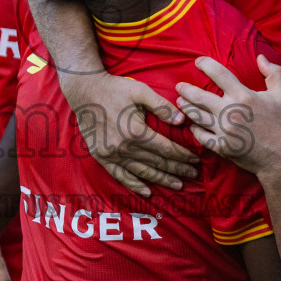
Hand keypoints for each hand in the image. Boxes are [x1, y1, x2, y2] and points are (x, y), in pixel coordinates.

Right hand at [61, 71, 198, 196]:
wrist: (84, 90)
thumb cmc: (115, 88)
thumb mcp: (140, 91)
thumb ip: (161, 106)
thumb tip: (181, 120)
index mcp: (136, 131)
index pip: (166, 149)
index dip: (183, 156)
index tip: (196, 160)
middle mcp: (124, 147)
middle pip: (157, 162)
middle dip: (178, 169)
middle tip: (194, 175)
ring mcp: (111, 154)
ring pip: (142, 172)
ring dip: (162, 179)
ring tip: (178, 185)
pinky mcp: (101, 157)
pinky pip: (120, 176)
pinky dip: (134, 185)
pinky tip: (147, 192)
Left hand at [176, 55, 280, 174]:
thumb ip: (274, 73)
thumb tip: (260, 57)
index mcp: (243, 96)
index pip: (218, 73)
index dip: (205, 64)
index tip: (198, 62)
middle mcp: (229, 112)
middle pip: (199, 96)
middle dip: (186, 89)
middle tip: (179, 86)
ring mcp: (223, 130)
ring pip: (196, 115)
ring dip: (185, 107)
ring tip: (180, 102)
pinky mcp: (221, 146)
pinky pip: (201, 136)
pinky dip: (194, 129)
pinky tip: (192, 125)